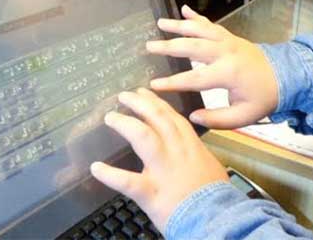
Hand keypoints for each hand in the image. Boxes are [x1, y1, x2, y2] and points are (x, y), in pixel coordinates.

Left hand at [90, 88, 228, 231]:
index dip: (157, 103)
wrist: (217, 219)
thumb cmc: (215, 198)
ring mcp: (163, 170)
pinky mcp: (151, 192)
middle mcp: (176, 152)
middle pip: (157, 118)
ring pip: (143, 137)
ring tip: (110, 117)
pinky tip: (96, 168)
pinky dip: (109, 174)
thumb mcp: (212, 168)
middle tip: (124, 95)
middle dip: (139, 104)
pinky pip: (126, 181)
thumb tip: (194, 155)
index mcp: (191, 146)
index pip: (172, 117)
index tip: (145, 93)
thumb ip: (198, 157)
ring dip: (125, 124)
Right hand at [148, 5, 279, 128]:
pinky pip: (210, 24)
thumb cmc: (264, 98)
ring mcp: (228, 41)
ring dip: (178, 26)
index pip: (194, 79)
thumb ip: (217, 119)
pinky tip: (183, 9)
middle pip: (192, 46)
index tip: (153, 85)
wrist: (287, 76)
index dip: (172, 82)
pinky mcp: (230, 36)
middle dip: (169, 47)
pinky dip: (196, 16)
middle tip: (148, 46)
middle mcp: (225, 52)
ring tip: (159, 23)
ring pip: (199, 30)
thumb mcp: (244, 116)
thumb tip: (192, 117)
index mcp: (228, 73)